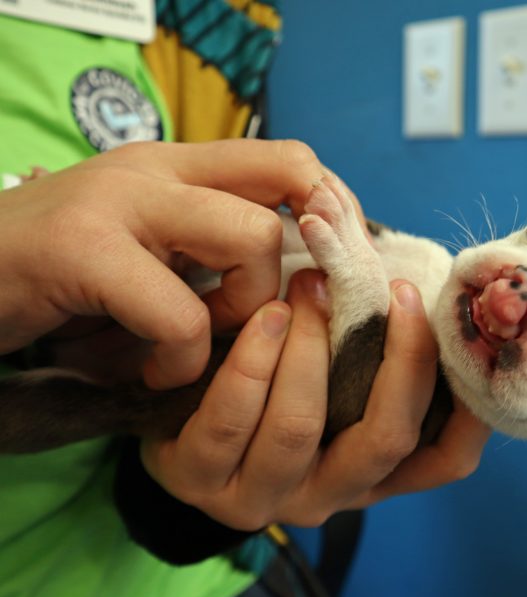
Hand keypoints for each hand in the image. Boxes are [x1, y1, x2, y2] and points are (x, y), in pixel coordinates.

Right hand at [0, 139, 326, 388]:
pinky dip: (179, 360)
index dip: (329, 210)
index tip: (323, 268)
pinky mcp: (82, 250)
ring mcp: (120, 201)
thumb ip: (211, 250)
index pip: (292, 161)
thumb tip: (298, 282)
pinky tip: (150, 371)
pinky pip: (181, 315)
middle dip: (290, 270)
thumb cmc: (63, 277)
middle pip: (292, 186)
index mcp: (179, 166)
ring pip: (252, 240)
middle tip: (245, 319)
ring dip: (239, 313)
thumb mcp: (149, 251)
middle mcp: (158, 168)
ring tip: (190, 342)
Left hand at [141, 271, 489, 529]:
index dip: (469, 406)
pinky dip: (254, 361)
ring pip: (301, 427)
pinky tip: (266, 316)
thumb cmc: (276, 378)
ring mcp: (264, 495)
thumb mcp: (336, 368)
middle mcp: (329, 493)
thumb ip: (375, 346)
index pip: (445, 459)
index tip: (463, 334)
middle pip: (385, 439)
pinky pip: (231, 421)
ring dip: (312, 347)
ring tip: (312, 285)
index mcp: (371, 471)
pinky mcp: (201, 482)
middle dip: (401, 358)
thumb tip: (426, 283)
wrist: (180, 411)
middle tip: (396, 291)